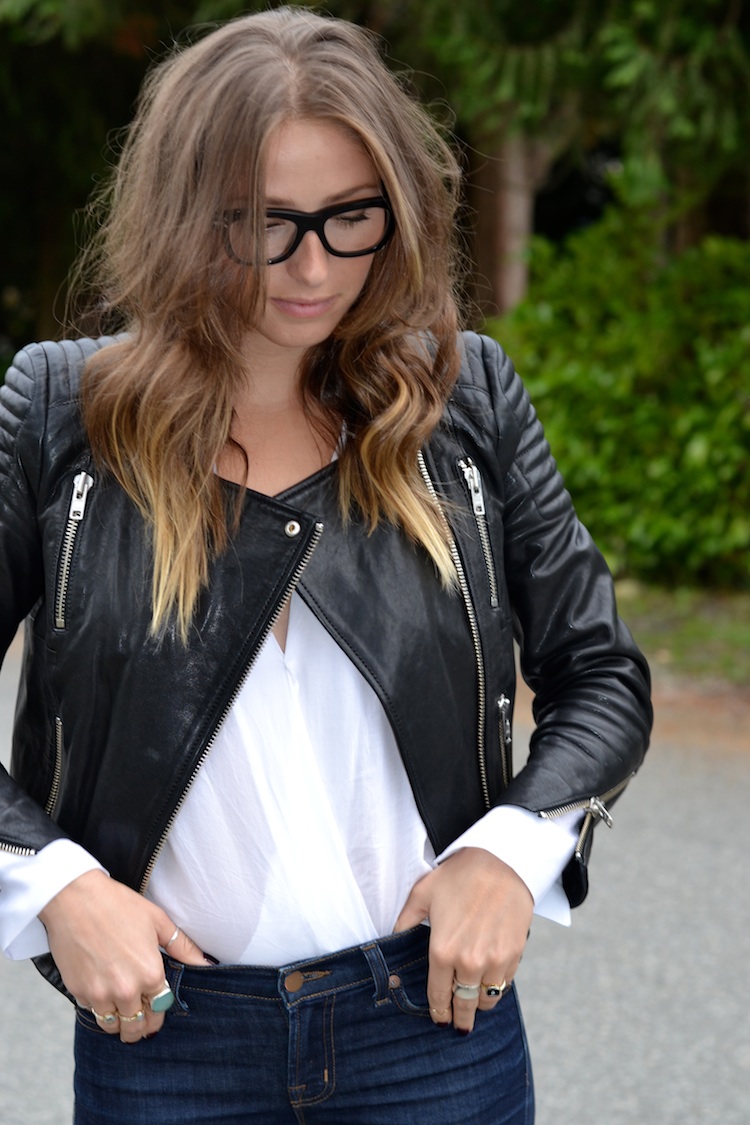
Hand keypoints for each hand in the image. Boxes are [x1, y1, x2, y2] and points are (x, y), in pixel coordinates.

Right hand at [39, 870, 210, 1041]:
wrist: (75, 899)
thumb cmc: (118, 905)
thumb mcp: (157, 921)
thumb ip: (182, 947)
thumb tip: (205, 963)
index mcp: (149, 974)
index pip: (161, 1008)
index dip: (159, 1010)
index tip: (156, 1008)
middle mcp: (126, 990)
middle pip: (137, 1026)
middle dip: (141, 1026)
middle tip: (141, 1022)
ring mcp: (99, 994)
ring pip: (112, 1026)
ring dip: (119, 1023)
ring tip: (122, 1013)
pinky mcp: (78, 992)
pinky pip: (92, 1011)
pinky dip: (98, 1007)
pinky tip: (101, 993)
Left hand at [394, 847, 532, 1032]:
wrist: (502, 860)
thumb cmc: (459, 875)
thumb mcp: (422, 893)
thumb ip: (404, 922)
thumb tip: (391, 941)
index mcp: (443, 951)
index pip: (438, 997)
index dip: (438, 1013)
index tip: (438, 1020)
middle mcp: (469, 962)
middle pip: (464, 1006)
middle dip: (460, 1019)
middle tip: (458, 1026)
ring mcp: (495, 960)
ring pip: (487, 999)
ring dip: (479, 1004)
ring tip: (473, 1003)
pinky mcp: (515, 954)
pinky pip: (505, 984)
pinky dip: (497, 988)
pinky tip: (490, 983)